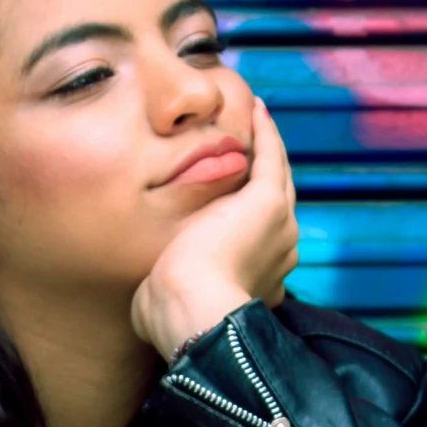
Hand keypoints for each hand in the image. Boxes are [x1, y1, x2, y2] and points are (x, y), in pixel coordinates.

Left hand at [132, 97, 299, 360]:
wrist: (191, 311)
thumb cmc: (172, 318)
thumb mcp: (170, 304)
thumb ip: (167, 294)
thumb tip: (145, 300)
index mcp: (263, 280)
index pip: (261, 241)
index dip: (248, 218)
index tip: (235, 200)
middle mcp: (281, 252)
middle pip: (276, 203)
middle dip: (266, 175)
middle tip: (255, 146)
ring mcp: (280, 225)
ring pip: (277, 177)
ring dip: (268, 147)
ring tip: (257, 119)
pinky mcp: (267, 201)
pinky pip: (270, 157)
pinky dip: (266, 133)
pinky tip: (256, 108)